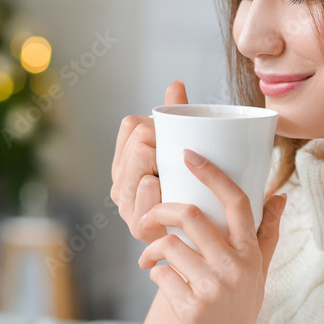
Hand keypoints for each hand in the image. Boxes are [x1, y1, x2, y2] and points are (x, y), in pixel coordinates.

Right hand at [110, 79, 188, 244]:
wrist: (203, 240)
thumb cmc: (194, 191)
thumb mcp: (184, 151)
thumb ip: (178, 117)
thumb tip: (176, 83)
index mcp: (127, 161)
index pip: (131, 125)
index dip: (152, 127)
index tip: (168, 141)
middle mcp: (120, 183)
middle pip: (138, 141)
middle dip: (158, 144)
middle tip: (176, 162)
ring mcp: (127, 206)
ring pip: (141, 159)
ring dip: (159, 163)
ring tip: (172, 178)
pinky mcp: (139, 226)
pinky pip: (147, 187)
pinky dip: (158, 188)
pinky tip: (168, 194)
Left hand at [137, 148, 287, 323]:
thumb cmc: (237, 316)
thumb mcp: (256, 274)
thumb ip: (265, 235)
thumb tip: (281, 195)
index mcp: (250, 254)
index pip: (237, 202)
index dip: (212, 174)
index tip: (189, 154)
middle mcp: (236, 268)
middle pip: (190, 215)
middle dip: (159, 211)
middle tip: (147, 220)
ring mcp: (214, 290)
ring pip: (169, 244)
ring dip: (151, 250)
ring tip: (149, 260)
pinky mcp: (191, 310)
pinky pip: (161, 275)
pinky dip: (155, 275)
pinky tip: (161, 285)